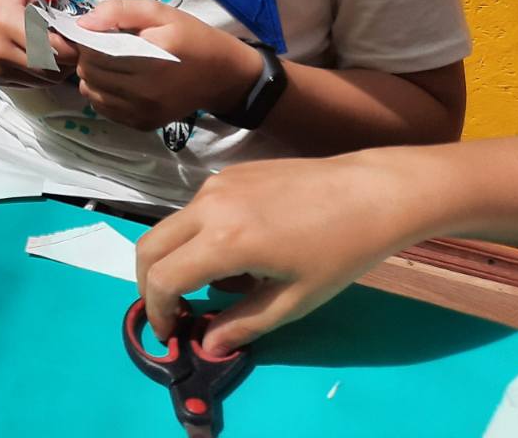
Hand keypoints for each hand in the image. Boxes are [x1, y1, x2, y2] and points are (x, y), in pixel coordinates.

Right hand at [0, 0, 94, 87]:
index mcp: (7, 22)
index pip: (53, 47)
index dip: (73, 43)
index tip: (79, 31)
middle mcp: (0, 50)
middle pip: (52, 68)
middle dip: (70, 58)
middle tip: (74, 40)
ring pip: (45, 80)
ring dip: (60, 68)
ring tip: (60, 47)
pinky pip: (32, 83)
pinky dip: (44, 73)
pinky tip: (43, 55)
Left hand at [73, 0, 264, 129]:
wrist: (224, 76)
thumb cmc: (192, 38)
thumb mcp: (161, 13)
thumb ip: (120, 12)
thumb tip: (83, 23)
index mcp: (150, 59)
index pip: (94, 52)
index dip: (87, 40)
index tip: (96, 32)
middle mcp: (144, 92)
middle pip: (89, 73)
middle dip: (88, 57)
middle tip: (103, 46)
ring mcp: (143, 112)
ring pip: (91, 93)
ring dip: (93, 76)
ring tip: (111, 64)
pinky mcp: (143, 124)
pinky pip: (104, 109)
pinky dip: (102, 94)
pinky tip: (118, 81)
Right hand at [135, 151, 424, 353]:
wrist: (369, 192)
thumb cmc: (340, 253)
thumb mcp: (294, 300)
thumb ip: (243, 324)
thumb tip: (208, 344)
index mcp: (225, 241)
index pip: (164, 279)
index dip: (158, 311)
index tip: (170, 332)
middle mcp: (208, 207)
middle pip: (149, 247)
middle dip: (150, 284)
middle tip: (171, 311)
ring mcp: (215, 184)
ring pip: (171, 227)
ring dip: (177, 259)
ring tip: (220, 282)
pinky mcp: (227, 173)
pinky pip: (196, 209)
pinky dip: (198, 236)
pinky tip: (240, 248)